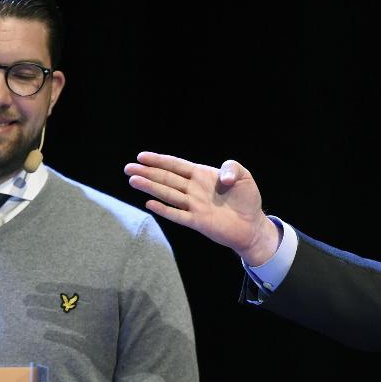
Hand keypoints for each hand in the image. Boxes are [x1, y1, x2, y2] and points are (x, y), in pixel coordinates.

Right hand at [125, 152, 280, 265]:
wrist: (252, 225)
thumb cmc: (247, 199)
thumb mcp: (244, 176)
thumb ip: (232, 168)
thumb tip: (222, 177)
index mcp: (202, 175)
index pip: (176, 165)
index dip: (159, 160)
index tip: (142, 156)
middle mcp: (194, 189)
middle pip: (166, 178)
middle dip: (147, 172)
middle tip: (128, 168)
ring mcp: (194, 206)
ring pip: (167, 194)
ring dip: (150, 187)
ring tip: (133, 180)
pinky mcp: (197, 221)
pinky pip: (177, 215)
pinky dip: (164, 209)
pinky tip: (149, 203)